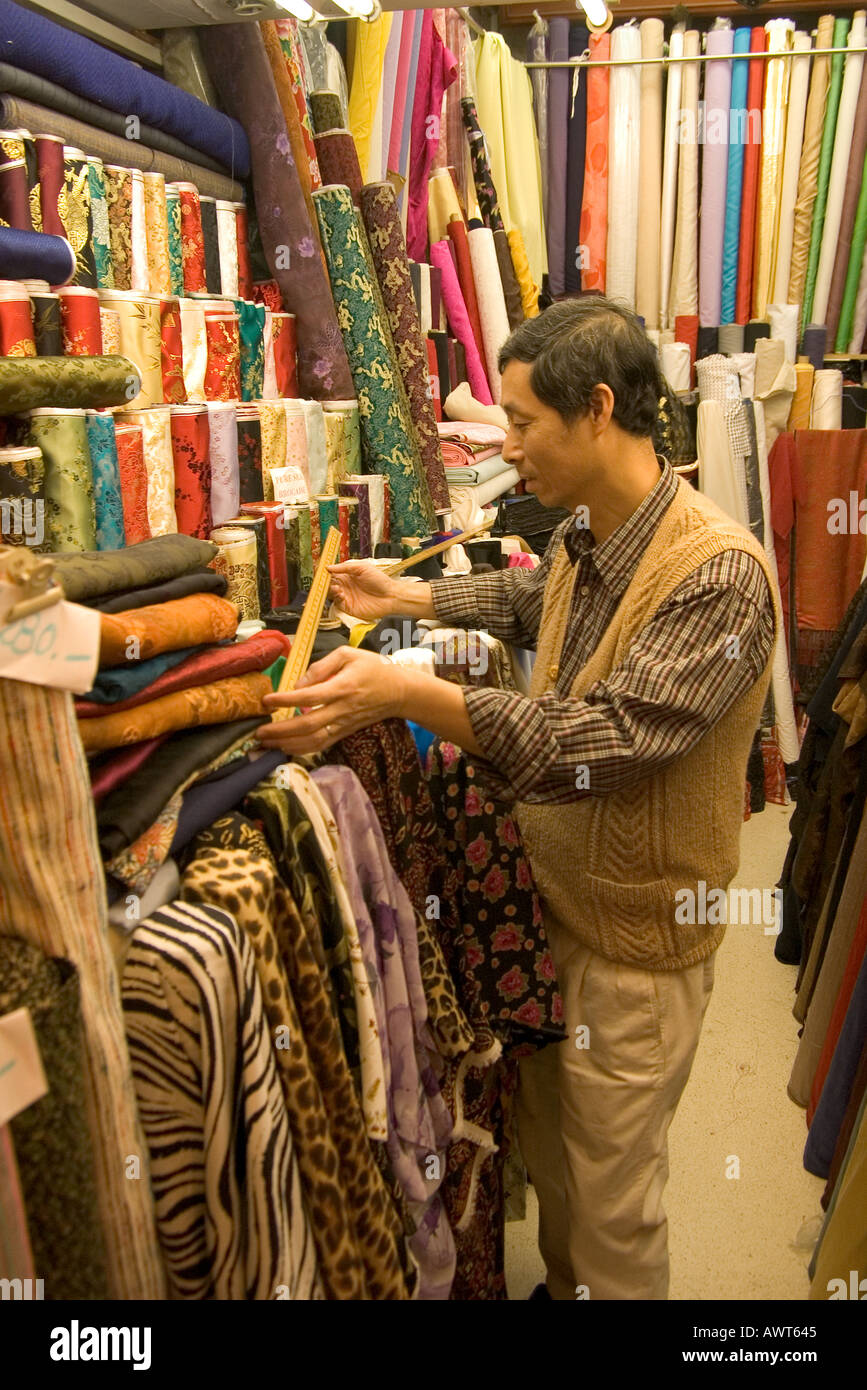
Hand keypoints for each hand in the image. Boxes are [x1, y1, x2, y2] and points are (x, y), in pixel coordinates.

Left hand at [258, 646, 405, 753]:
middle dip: (280, 730)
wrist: (399, 692)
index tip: (266, 700)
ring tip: (266, 743)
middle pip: (308, 725)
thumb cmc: (373, 668)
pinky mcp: (345, 733)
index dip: (285, 700)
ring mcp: (343, 724)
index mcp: (342, 687)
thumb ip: (321, 666)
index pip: (309, 697)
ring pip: (313, 741)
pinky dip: (301, 750)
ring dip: (287, 744)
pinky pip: (321, 745)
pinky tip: (285, 748)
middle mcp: (342, 709)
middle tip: (258, 731)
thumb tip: (298, 685)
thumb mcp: (348, 654)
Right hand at [326, 560, 394, 621]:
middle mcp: (346, 586)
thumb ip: (345, 567)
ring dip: (330, 591)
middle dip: (325, 583)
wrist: (390, 596)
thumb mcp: (362, 567)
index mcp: (348, 576)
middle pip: (329, 585)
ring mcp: (347, 597)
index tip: (322, 572)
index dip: (326, 573)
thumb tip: (330, 567)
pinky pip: (337, 604)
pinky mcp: (349, 607)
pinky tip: (341, 594)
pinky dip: (336, 599)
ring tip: (336, 588)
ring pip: (331, 595)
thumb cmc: (380, 581)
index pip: (332, 574)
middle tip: (324, 581)